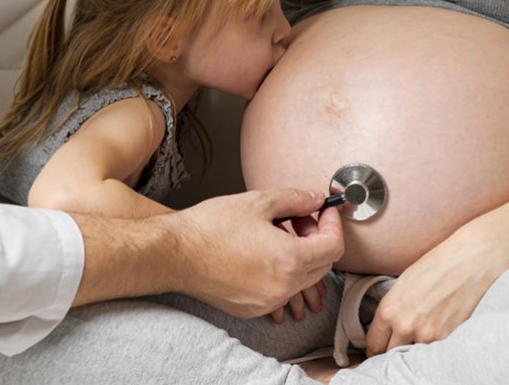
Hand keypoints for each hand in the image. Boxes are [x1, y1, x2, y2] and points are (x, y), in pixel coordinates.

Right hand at [174, 189, 343, 317]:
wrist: (174, 254)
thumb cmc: (209, 228)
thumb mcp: (258, 202)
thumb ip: (295, 199)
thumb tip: (315, 199)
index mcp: (290, 260)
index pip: (333, 246)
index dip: (333, 224)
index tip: (325, 210)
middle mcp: (282, 287)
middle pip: (322, 266)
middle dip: (318, 238)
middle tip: (300, 218)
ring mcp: (267, 302)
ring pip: (302, 280)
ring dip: (300, 256)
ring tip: (277, 233)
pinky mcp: (252, 309)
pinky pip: (280, 291)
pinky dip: (282, 272)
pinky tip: (262, 252)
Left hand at [365, 217, 508, 354]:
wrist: (472, 261)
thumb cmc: (438, 265)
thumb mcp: (404, 283)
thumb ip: (394, 308)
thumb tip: (389, 327)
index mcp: (389, 310)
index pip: (374, 342)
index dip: (376, 345)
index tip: (380, 346)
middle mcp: (405, 326)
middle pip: (390, 354)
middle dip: (393, 349)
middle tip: (400, 341)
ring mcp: (428, 335)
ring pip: (414, 354)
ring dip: (416, 347)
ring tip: (425, 330)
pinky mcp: (449, 339)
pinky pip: (436, 350)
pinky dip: (436, 345)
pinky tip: (441, 328)